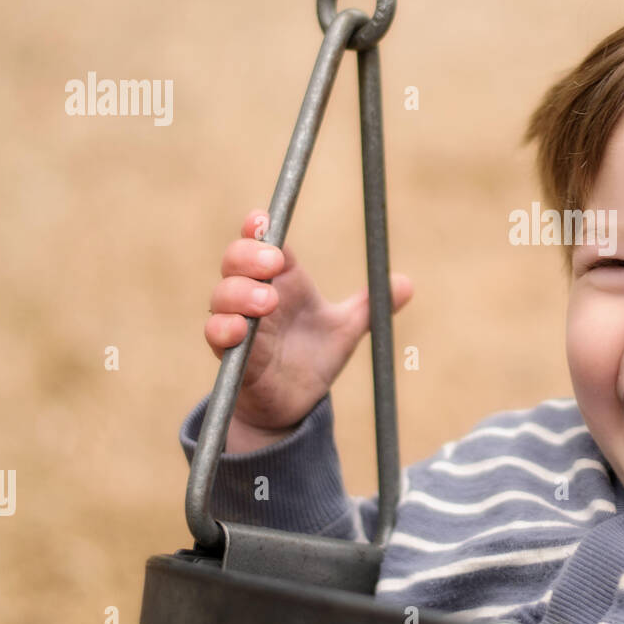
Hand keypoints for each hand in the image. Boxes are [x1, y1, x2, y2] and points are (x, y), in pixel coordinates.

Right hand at [204, 208, 413, 438]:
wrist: (293, 405)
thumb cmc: (312, 358)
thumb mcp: (346, 329)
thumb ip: (371, 305)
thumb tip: (406, 284)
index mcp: (284, 281)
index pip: (264, 242)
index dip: (258, 226)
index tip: (263, 219)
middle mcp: (256, 295)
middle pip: (236, 259)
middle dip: (249, 255)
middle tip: (275, 263)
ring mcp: (240, 323)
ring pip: (223, 294)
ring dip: (241, 292)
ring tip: (268, 301)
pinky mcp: (232, 355)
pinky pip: (216, 334)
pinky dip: (224, 327)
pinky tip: (239, 329)